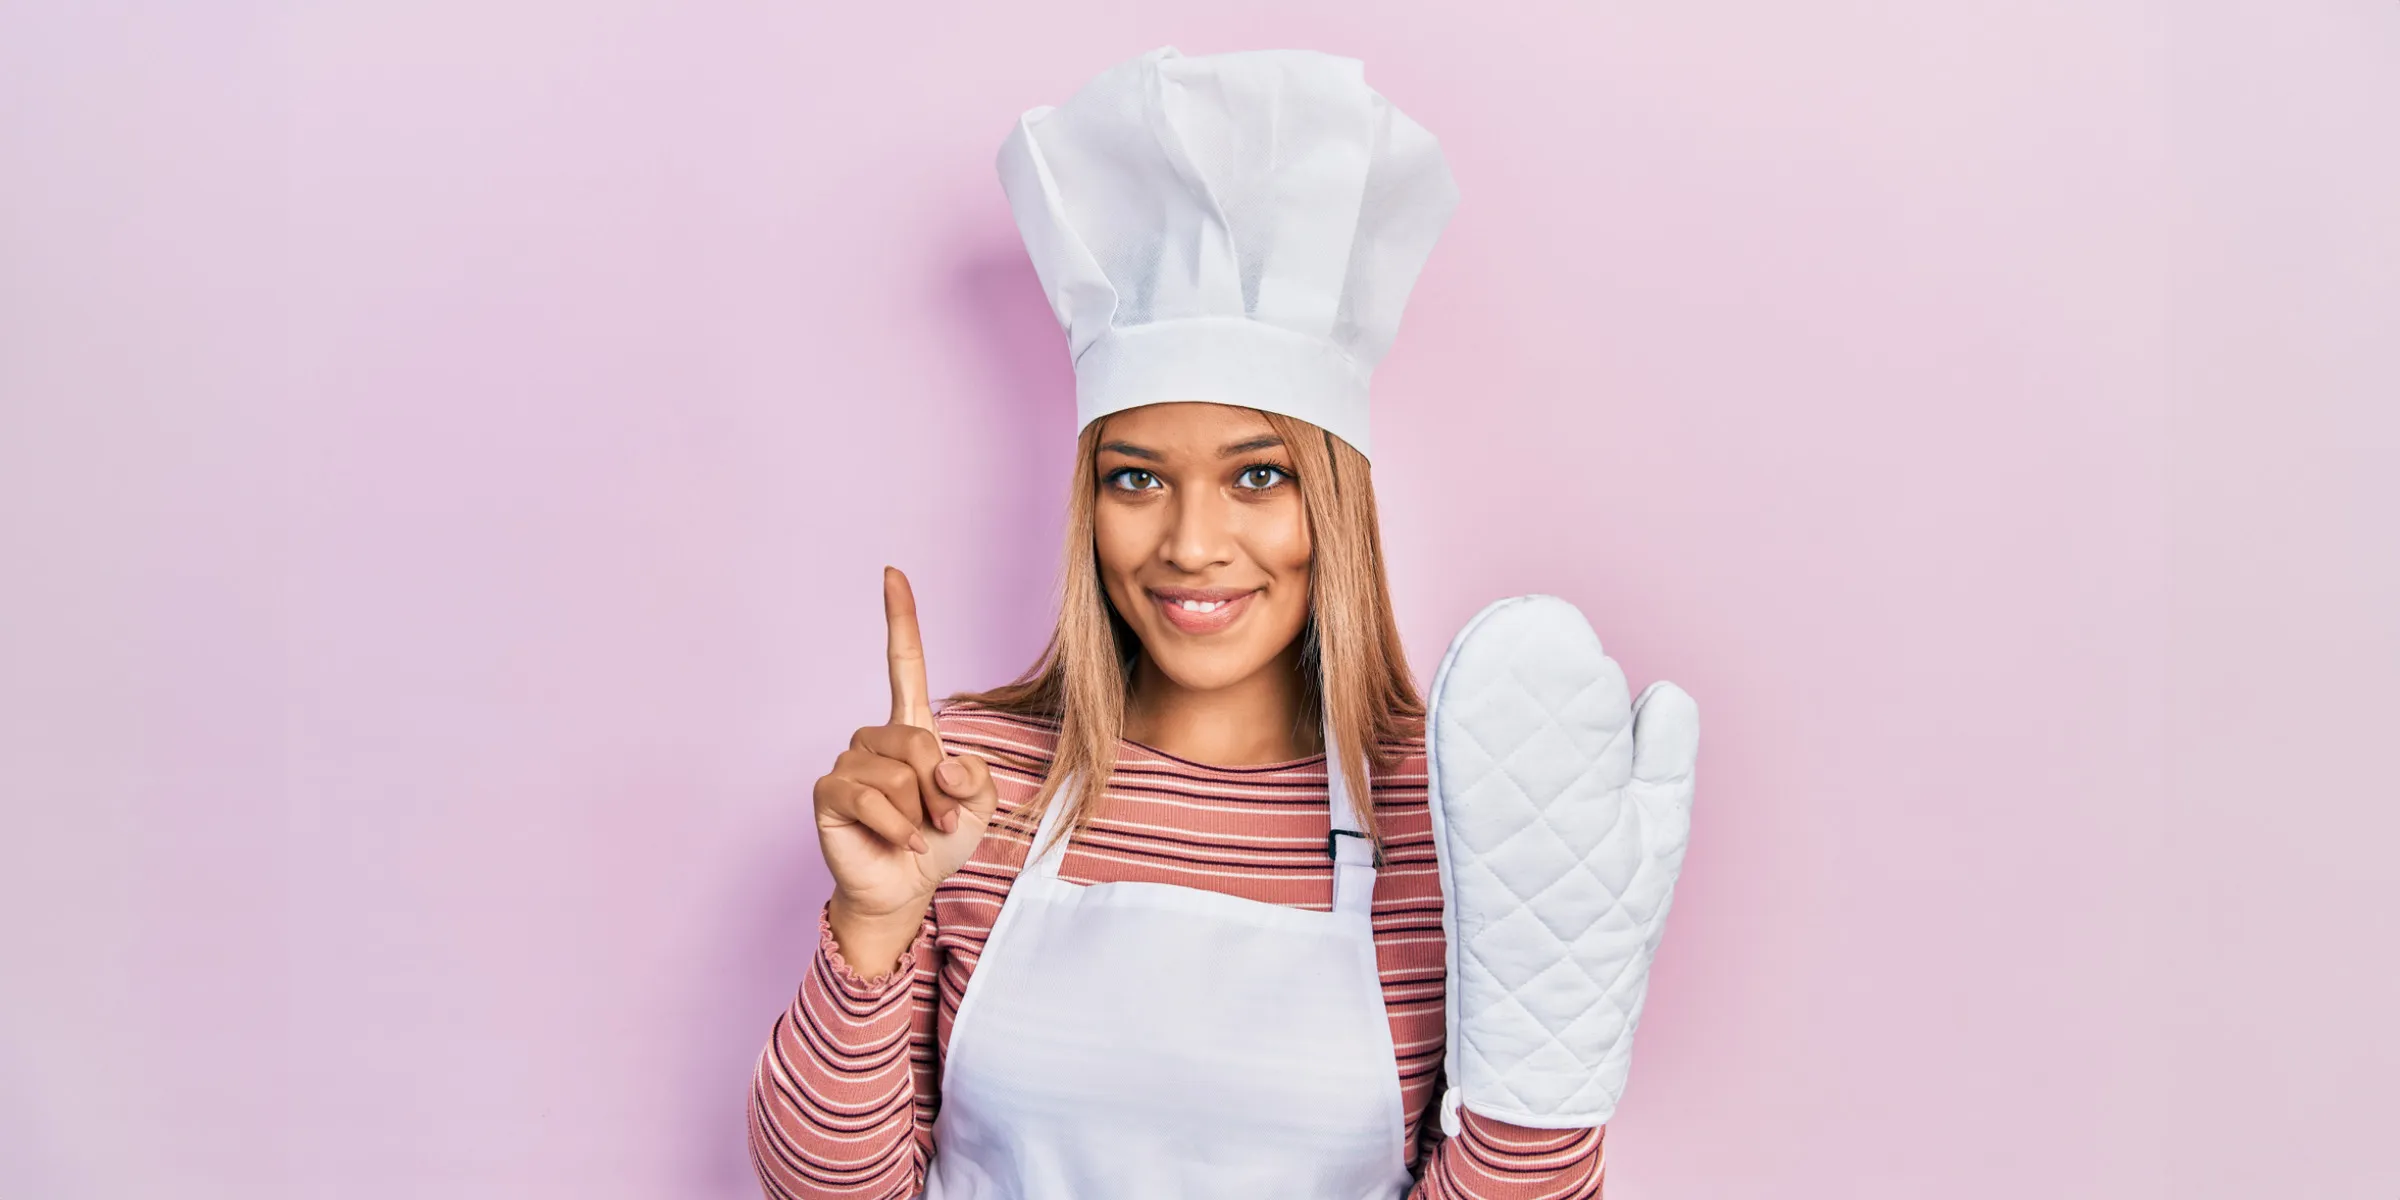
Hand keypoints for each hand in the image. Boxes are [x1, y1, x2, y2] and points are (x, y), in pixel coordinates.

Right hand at [811, 567, 999, 968]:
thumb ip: (975, 776)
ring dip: (920, 811)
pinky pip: (869, 796)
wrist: (906, 887)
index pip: (903, 664)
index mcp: (912, 729)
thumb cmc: (939, 840)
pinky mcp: (829, 792)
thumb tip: (939, 764)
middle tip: (944, 820)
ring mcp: (847, 762)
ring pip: (895, 773)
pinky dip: (895, 824)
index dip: (900, 619)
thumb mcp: (979, 805)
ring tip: (920, 832)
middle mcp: (874, 738)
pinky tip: (902, 842)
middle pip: (917, 740)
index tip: (892, 573)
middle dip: (940, 789)